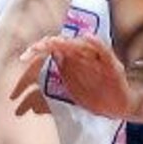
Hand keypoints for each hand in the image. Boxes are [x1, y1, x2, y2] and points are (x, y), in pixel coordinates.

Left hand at [17, 34, 133, 120]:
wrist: (119, 105)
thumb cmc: (95, 94)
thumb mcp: (74, 85)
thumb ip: (63, 71)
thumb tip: (48, 62)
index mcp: (73, 60)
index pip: (54, 48)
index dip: (38, 49)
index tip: (23, 57)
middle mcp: (85, 56)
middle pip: (64, 43)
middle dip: (48, 45)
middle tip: (34, 48)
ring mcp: (99, 59)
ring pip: (81, 44)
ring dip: (67, 42)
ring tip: (54, 42)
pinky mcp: (113, 66)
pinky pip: (104, 52)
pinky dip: (97, 44)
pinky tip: (89, 38)